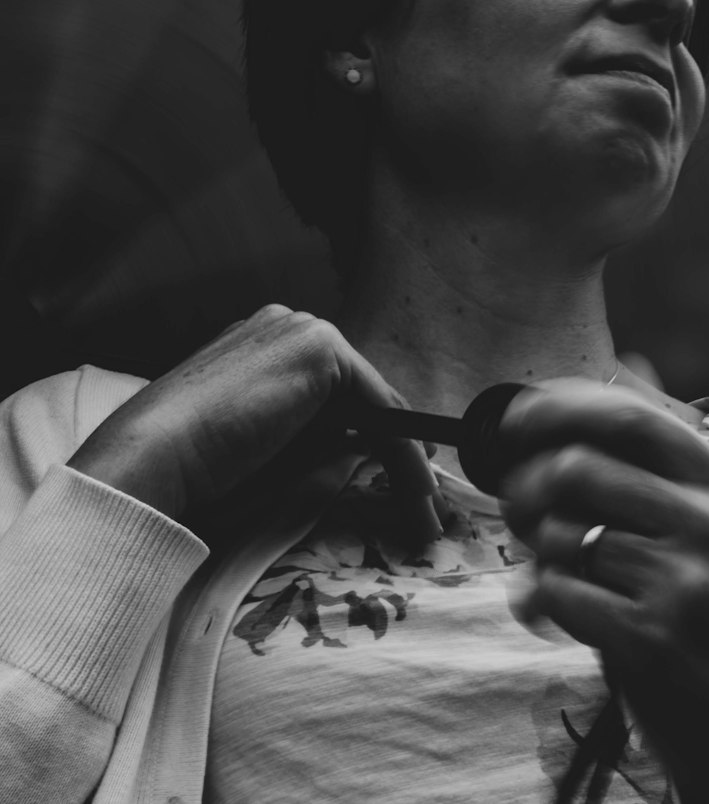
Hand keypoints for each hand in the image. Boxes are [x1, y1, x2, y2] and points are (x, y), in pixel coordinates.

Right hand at [67, 304, 442, 543]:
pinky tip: (417, 490)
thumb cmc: (196, 470)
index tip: (397, 481)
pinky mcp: (320, 349)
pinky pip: (379, 407)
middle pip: (362, 393)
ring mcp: (303, 330)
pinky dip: (403, 452)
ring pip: (375, 401)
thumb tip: (364, 450)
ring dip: (407, 459)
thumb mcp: (265, 449)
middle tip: (421, 502)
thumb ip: (311, 438)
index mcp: (262, 346)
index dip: (372, 436)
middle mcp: (287, 326)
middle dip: (396, 448)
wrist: (155, 457)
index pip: (335, 392)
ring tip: (424, 510)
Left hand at [499, 380, 708, 803]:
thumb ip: (670, 461)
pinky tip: (552, 611)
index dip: (560, 408)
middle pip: (582, 466)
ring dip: (536, 551)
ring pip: (562, 532)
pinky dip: (540, 599)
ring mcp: (685, 582)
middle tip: (516, 506)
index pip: (630, 417)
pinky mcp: (652, 639)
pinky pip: (558, 591)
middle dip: (529, 480)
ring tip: (551, 570)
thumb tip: (635, 362)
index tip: (517, 419)